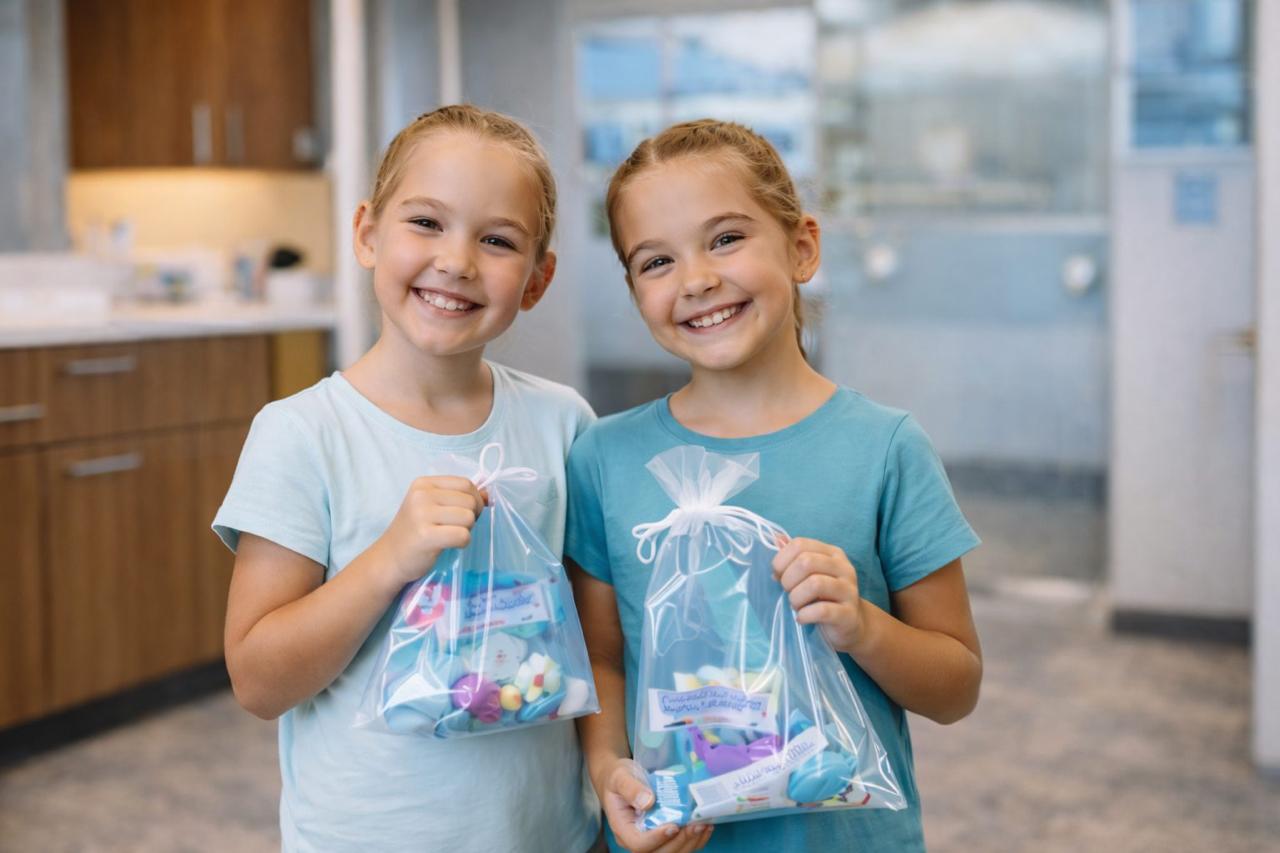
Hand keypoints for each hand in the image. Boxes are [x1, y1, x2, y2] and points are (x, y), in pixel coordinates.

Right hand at [377, 476, 486, 585]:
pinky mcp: (426, 535)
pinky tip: (448, 545)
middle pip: (470, 501)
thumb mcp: (432, 507)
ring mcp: (422, 514)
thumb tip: (489, 495)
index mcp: (424, 484)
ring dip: (466, 530)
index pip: (466, 484)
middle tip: (455, 527)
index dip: (475, 499)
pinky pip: (462, 535)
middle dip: (471, 516)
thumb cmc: (415, 532)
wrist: (390, 558)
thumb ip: (458, 498)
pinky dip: (462, 542)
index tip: (465, 513)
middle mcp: (421, 495)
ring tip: (449, 535)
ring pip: (468, 518)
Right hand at [597, 758, 713, 852]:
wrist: (619, 778)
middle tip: (696, 824)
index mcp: (622, 828)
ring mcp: (651, 839)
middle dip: (679, 841)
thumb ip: (630, 788)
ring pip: (672, 852)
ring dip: (691, 842)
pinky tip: (706, 826)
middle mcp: (636, 838)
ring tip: (704, 824)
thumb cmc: (617, 778)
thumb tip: (648, 801)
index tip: (673, 825)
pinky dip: (695, 839)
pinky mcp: (663, 836)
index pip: (639, 844)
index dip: (657, 839)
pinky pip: (680, 845)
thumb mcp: (619, 777)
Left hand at [772, 537, 864, 651]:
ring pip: (815, 584)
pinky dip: (805, 615)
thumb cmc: (824, 597)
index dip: (781, 560)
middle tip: (788, 592)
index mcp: (832, 553)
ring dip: (796, 597)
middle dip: (788, 579)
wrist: (850, 624)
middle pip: (806, 562)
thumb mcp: (808, 575)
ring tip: (796, 606)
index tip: (778, 575)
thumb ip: (793, 558)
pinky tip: (801, 618)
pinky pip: (822, 610)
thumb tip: (776, 539)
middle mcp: (843, 567)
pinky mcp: (849, 614)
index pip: (800, 544)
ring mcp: (849, 590)